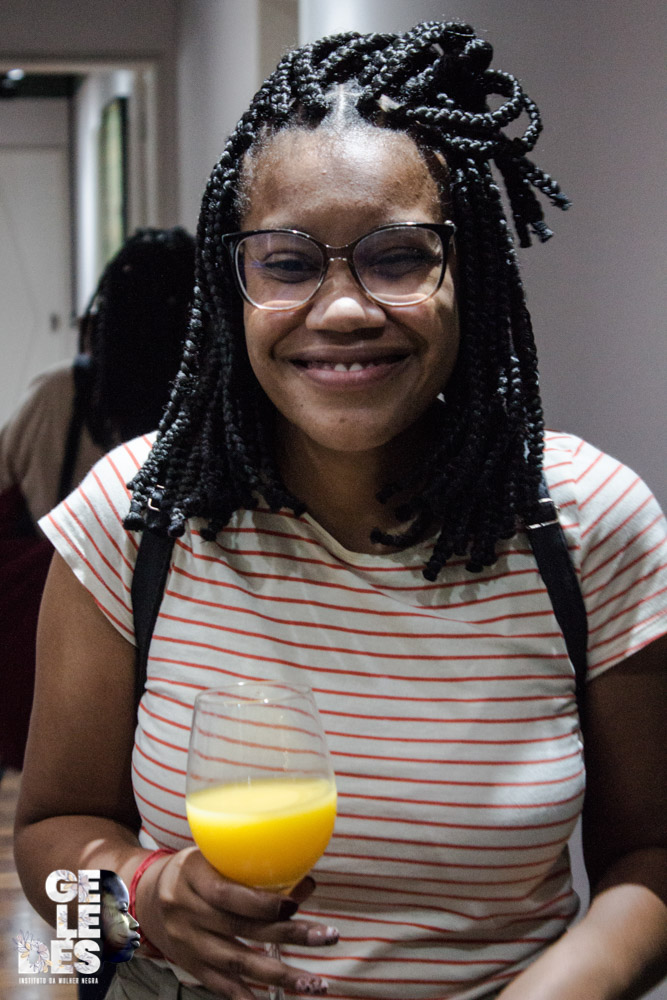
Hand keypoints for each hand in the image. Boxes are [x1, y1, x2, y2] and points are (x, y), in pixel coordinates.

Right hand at [134, 847, 338, 998]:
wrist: (145, 897)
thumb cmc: (192, 870)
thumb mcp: (210, 854)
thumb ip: (247, 867)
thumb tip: (306, 882)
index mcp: (193, 876)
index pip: (228, 893)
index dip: (262, 902)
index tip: (296, 904)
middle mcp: (188, 911)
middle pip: (241, 928)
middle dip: (289, 935)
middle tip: (327, 936)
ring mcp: (189, 943)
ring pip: (237, 962)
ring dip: (280, 975)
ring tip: (314, 982)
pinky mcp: (191, 966)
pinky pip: (222, 986)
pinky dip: (248, 997)